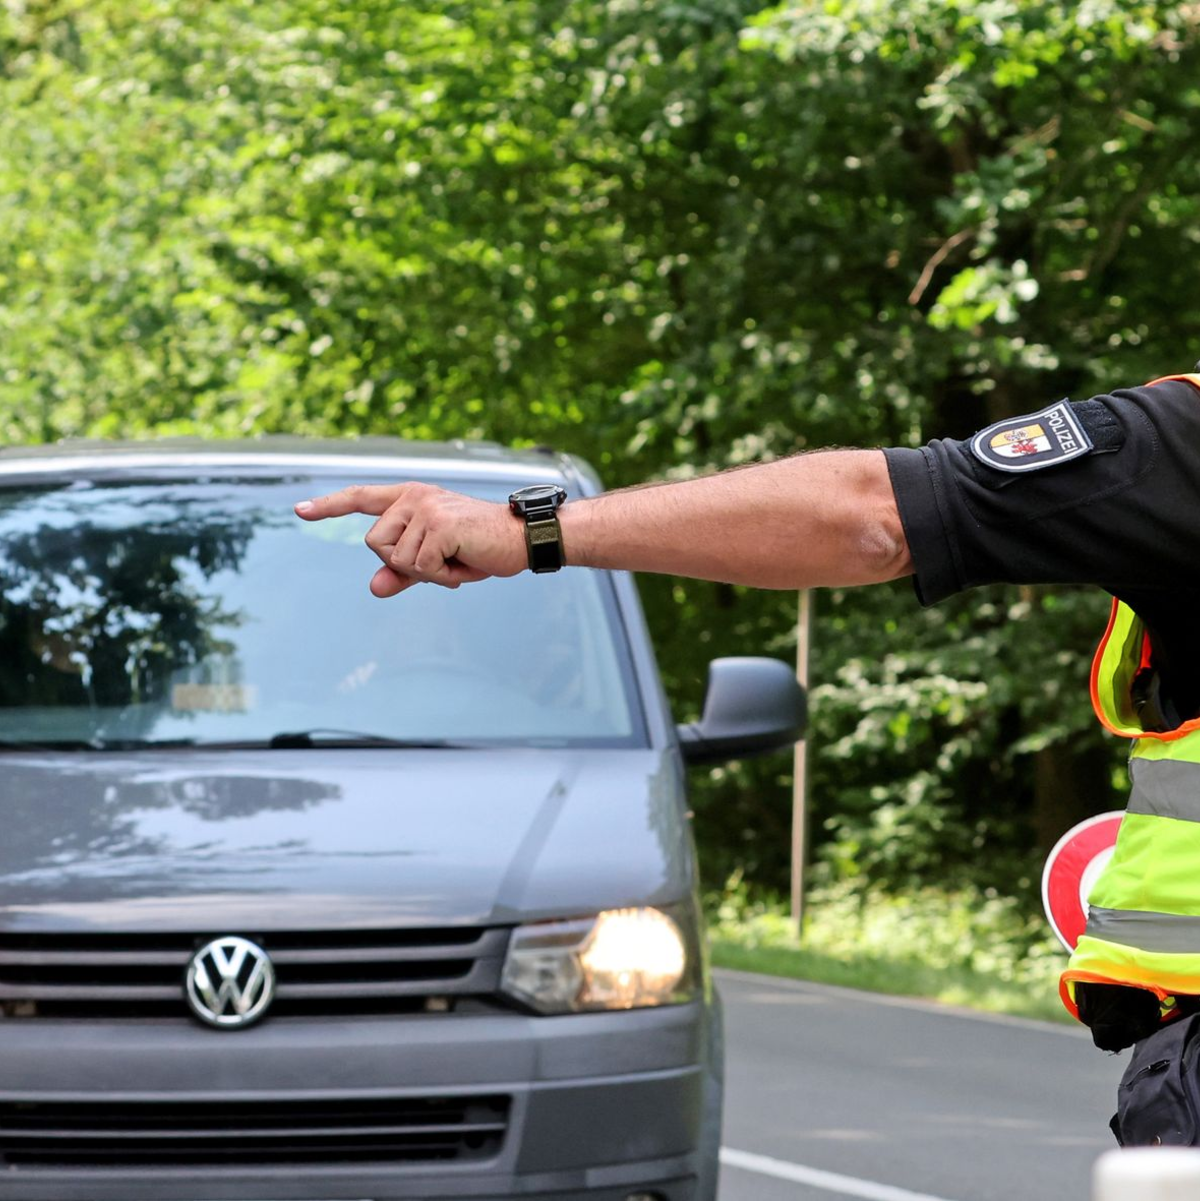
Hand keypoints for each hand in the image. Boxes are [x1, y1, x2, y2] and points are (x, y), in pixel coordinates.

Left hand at [295, 483, 526, 595]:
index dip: (329, 506)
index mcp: (410, 497)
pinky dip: (443, 577)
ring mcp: (425, 508)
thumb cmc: (481, 548)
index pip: (361, 497)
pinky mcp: (438, 525)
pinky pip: (420, 568)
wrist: (522, 540)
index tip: (300, 512)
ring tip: (458, 560)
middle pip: (375, 544)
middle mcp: (414, 497)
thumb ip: (402, 573)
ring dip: (428, 573)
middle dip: (404, 564)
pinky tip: (465, 563)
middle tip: (443, 560)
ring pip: (397, 559)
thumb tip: (374, 588)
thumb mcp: (437, 562)